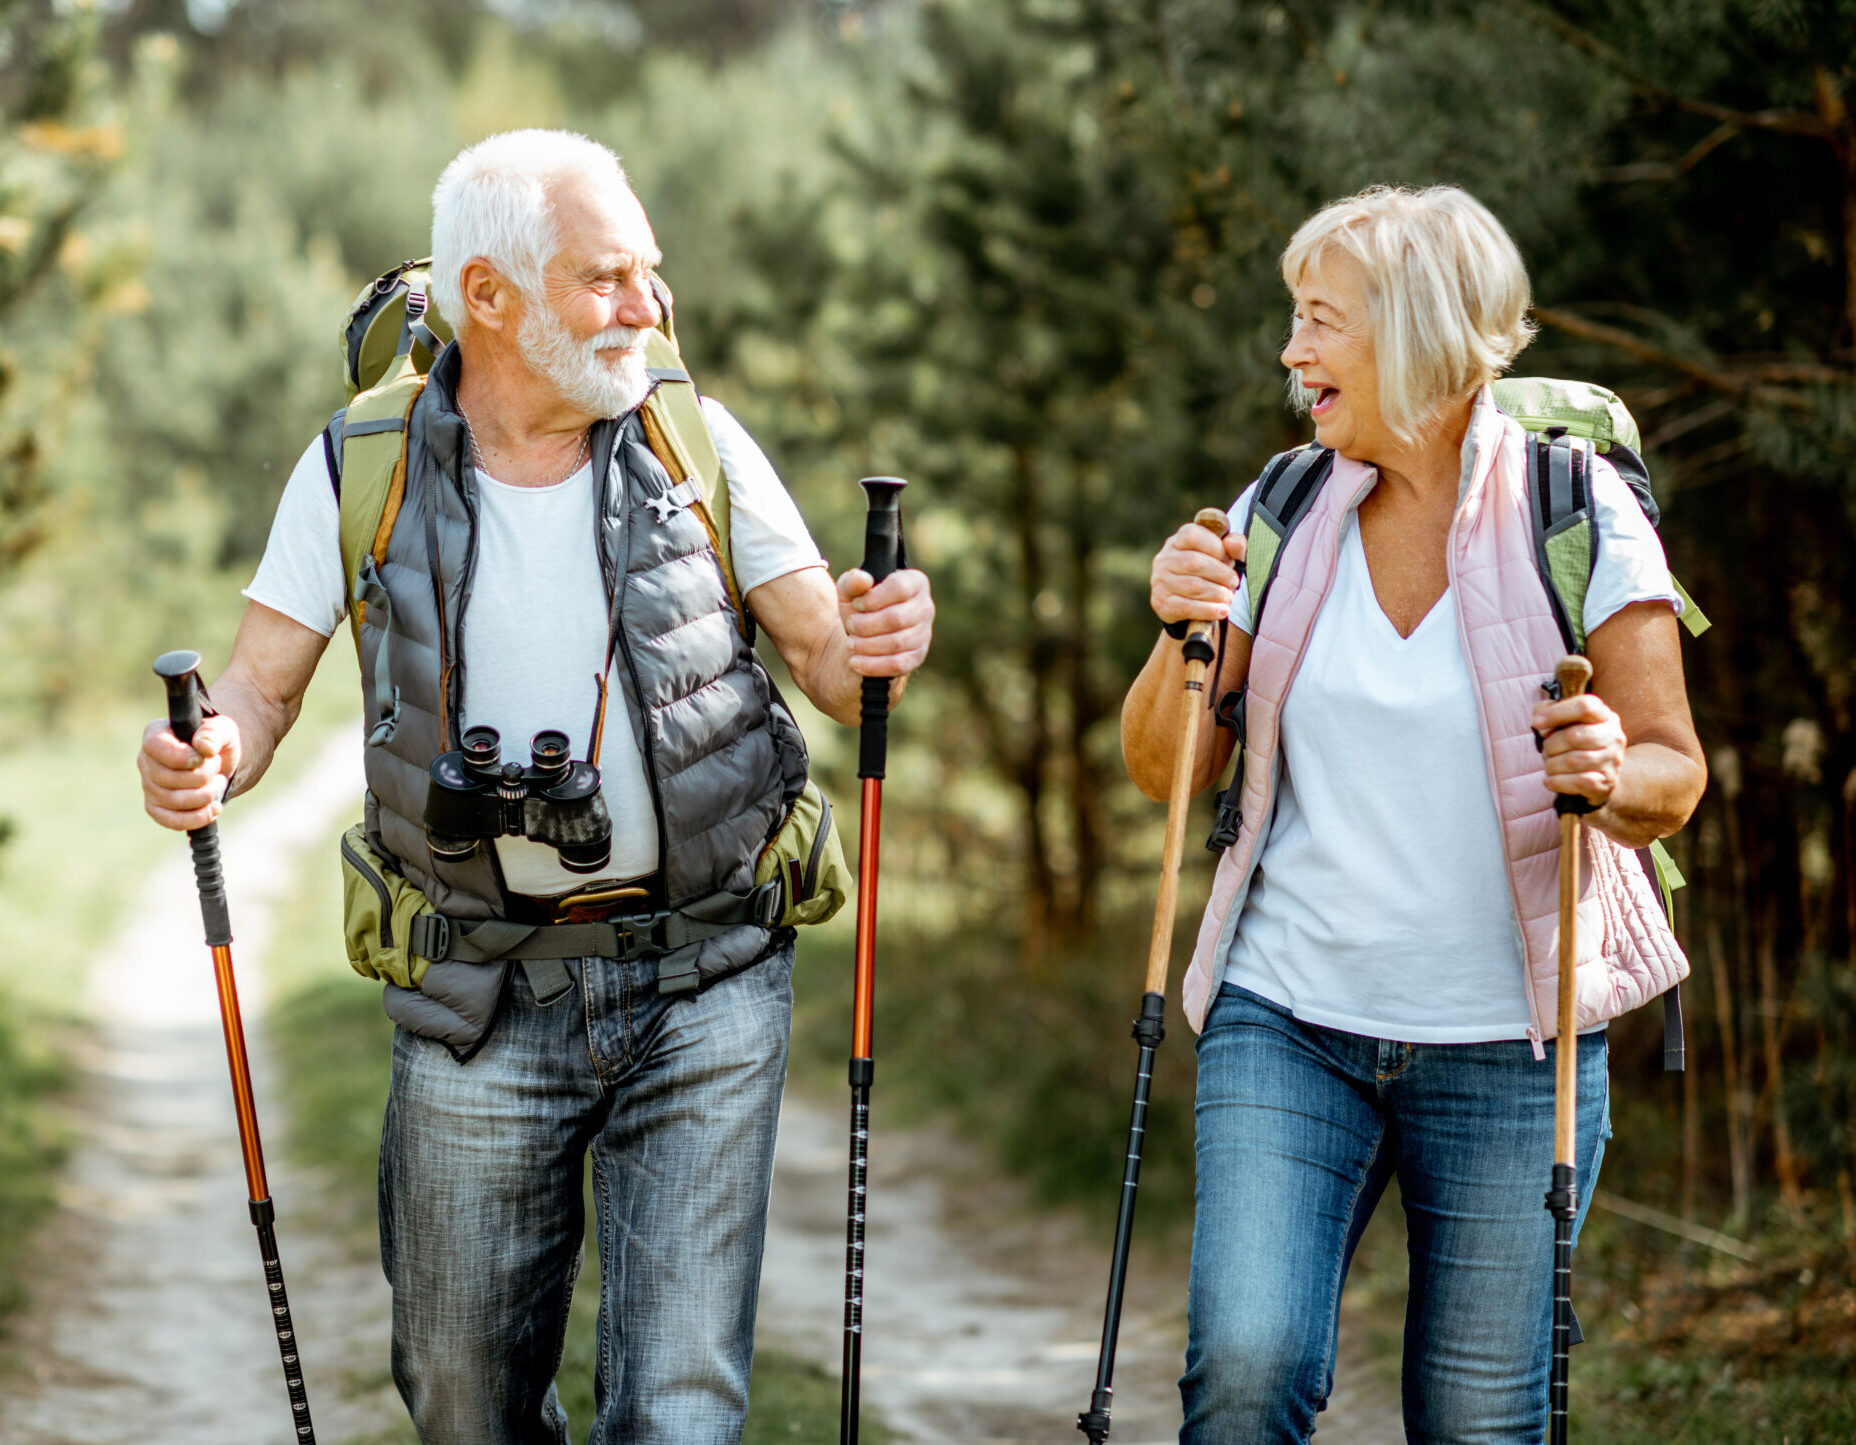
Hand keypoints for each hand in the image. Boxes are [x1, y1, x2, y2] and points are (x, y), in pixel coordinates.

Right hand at [139, 713, 241, 830]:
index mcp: (155, 736)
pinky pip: (172, 821)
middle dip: (203, 777)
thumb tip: (204, 747)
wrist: (218, 763)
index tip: (205, 757)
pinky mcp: (156, 808)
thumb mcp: (222, 729)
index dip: (183, 757)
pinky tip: (215, 808)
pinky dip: (197, 818)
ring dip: (206, 795)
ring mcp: (148, 786)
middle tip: (217, 769)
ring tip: (219, 783)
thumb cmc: (216, 742)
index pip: (157, 748)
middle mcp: (145, 761)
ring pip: (174, 801)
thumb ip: (214, 733)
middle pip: (169, 779)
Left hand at [836, 567, 933, 676]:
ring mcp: (924, 634)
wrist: (862, 636)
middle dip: (865, 625)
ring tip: (851, 643)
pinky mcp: (917, 656)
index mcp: (914, 582)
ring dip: (866, 645)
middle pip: (896, 618)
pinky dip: (872, 665)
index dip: (873, 599)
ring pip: (896, 643)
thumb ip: (852, 581)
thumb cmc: (860, 607)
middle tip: (851, 625)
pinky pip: (898, 664)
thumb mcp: (850, 591)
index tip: (857, 604)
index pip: (899, 588)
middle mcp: (925, 607)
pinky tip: (855, 662)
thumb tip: (862, 579)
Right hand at [1151, 517, 1245, 628]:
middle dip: (1221, 574)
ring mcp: (1160, 581)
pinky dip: (1208, 610)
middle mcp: (1164, 559)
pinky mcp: (1161, 603)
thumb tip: (1233, 545)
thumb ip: (1235, 545)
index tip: (1229, 560)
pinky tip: (1222, 611)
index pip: (1193, 536)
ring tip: (1229, 598)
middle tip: (1233, 583)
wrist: (1186, 602)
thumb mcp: (1224, 554)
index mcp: (1177, 541)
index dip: (1216, 547)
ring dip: (1217, 593)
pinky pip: (1187, 607)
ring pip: (1193, 586)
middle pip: (1194, 562)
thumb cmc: (1209, 572)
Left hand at [1531, 692, 1626, 809]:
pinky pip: (1578, 782)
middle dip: (1551, 745)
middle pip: (1574, 736)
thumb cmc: (1573, 744)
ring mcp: (1613, 760)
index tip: (1536, 723)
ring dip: (1552, 765)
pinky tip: (1549, 780)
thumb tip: (1539, 720)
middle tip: (1546, 751)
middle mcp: (1613, 736)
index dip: (1557, 713)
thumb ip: (1546, 711)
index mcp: (1604, 715)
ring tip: (1549, 765)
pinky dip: (1557, 782)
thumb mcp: (1561, 722)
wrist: (1598, 776)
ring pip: (1574, 761)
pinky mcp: (1607, 782)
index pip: (1585, 706)